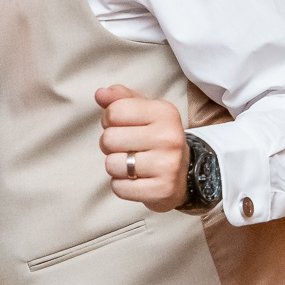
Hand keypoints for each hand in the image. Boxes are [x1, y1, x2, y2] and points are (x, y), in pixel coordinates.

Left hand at [95, 84, 187, 211]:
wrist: (183, 172)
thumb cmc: (156, 137)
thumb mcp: (144, 111)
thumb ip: (120, 98)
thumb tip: (100, 93)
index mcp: (164, 112)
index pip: (114, 111)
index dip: (109, 120)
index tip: (123, 127)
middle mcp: (169, 137)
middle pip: (109, 139)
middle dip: (110, 145)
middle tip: (127, 148)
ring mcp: (167, 165)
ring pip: (111, 165)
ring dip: (115, 167)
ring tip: (132, 164)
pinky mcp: (162, 190)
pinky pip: (119, 188)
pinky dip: (121, 185)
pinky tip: (136, 180)